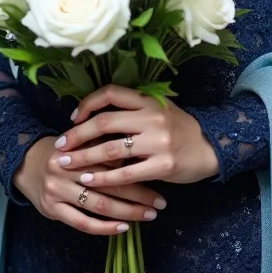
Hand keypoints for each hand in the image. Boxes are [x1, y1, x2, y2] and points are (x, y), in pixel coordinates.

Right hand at [12, 135, 167, 236]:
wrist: (25, 161)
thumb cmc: (64, 151)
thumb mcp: (82, 142)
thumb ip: (105, 148)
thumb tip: (141, 155)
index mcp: (78, 147)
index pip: (112, 160)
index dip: (138, 170)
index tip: (160, 177)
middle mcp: (66, 168)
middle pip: (109, 183)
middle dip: (138, 195)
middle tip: (160, 203)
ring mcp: (57, 190)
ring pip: (98, 204)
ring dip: (126, 212)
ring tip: (148, 216)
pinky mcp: (52, 209)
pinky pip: (82, 222)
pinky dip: (104, 227)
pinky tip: (122, 228)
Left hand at [52, 85, 219, 189]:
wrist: (211, 147)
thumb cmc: (179, 129)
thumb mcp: (159, 110)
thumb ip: (134, 110)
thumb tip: (96, 116)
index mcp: (148, 100)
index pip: (111, 93)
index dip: (88, 103)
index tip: (74, 117)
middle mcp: (152, 117)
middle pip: (105, 122)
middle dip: (77, 134)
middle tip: (60, 145)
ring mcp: (158, 141)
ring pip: (111, 148)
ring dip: (85, 157)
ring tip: (67, 164)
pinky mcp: (163, 164)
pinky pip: (126, 172)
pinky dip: (104, 176)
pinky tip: (89, 180)